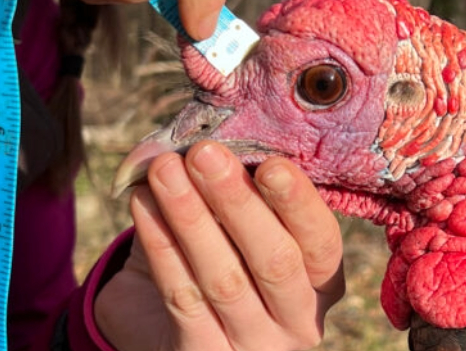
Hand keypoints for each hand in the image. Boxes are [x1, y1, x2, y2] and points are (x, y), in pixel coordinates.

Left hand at [95, 142, 345, 350]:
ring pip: (224, 279)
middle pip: (276, 261)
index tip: (270, 163)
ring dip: (190, 217)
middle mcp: (298, 320)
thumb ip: (233, 187)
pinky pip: (182, 298)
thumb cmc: (222, 259)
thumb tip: (204, 135)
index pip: (321, 243)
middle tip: (204, 154)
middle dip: (238, 202)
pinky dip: (161, 246)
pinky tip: (143, 205)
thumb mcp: (239, 228)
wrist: (168, 330)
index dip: (299, 204)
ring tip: (164, 169)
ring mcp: (253, 346)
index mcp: (322, 282)